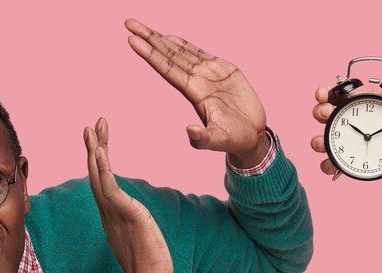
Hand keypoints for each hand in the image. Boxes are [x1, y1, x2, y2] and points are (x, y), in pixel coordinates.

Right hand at [84, 117, 172, 272]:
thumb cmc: (149, 266)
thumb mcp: (142, 240)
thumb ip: (136, 229)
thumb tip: (140, 227)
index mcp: (112, 215)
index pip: (103, 182)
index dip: (98, 162)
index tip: (98, 142)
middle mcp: (108, 212)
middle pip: (96, 174)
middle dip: (93, 149)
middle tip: (89, 126)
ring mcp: (113, 212)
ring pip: (98, 176)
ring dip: (94, 150)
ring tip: (91, 128)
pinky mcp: (123, 213)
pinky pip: (108, 186)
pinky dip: (101, 167)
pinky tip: (99, 150)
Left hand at [125, 18, 269, 168]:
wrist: (253, 134)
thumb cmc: (234, 140)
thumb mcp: (219, 141)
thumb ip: (203, 138)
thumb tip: (189, 131)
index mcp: (194, 93)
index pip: (166, 69)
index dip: (149, 54)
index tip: (132, 40)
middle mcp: (197, 81)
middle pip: (168, 55)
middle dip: (149, 38)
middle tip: (129, 23)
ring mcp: (208, 74)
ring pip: (180, 52)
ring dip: (161, 39)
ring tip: (142, 27)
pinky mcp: (223, 70)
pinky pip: (198, 53)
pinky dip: (183, 44)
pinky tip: (169, 37)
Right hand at [311, 66, 381, 179]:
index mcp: (368, 104)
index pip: (340, 95)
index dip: (326, 93)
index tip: (325, 94)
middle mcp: (358, 123)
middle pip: (326, 116)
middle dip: (319, 113)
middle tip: (328, 114)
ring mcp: (357, 143)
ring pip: (325, 140)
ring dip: (319, 140)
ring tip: (325, 141)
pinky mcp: (360, 163)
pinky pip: (336, 165)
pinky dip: (328, 165)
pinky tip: (332, 163)